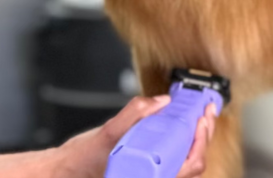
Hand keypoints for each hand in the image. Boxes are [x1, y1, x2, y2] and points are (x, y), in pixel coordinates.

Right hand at [50, 95, 217, 177]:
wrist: (65, 172)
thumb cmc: (82, 163)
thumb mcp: (107, 134)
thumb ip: (133, 115)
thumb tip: (160, 102)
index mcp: (149, 176)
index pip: (191, 164)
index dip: (202, 140)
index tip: (203, 119)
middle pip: (192, 163)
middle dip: (203, 136)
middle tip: (206, 113)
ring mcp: (152, 176)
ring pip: (184, 161)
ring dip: (194, 139)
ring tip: (198, 118)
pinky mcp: (148, 171)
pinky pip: (172, 159)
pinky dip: (181, 142)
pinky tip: (181, 128)